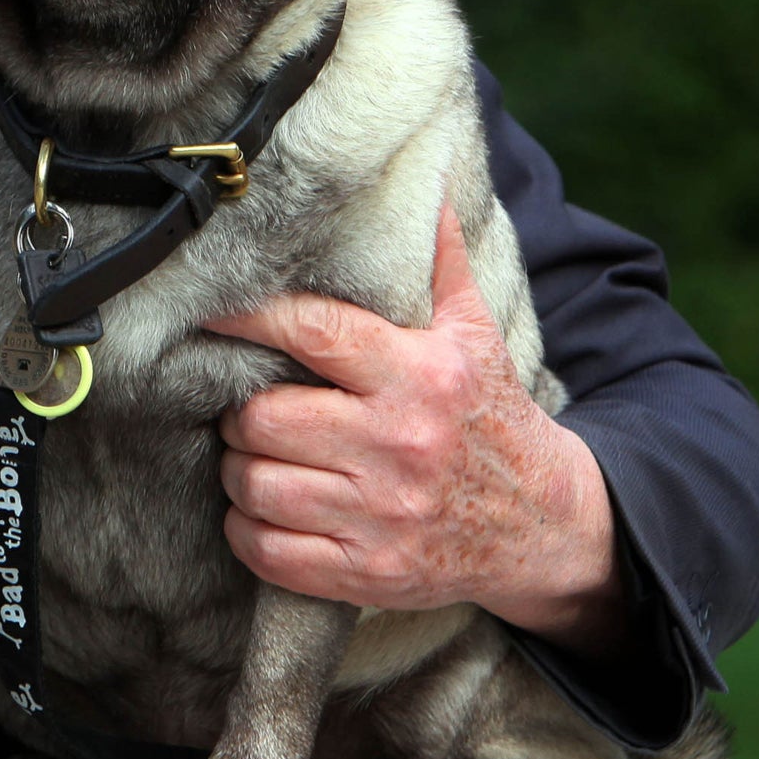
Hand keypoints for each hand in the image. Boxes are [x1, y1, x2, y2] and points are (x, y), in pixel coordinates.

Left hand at [204, 206, 628, 655]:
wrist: (548, 527)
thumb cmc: (491, 416)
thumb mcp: (477, 334)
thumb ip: (440, 263)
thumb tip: (423, 184)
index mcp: (420, 375)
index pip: (312, 332)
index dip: (248, 317)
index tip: (211, 311)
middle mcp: (399, 444)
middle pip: (265, 417)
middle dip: (243, 410)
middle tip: (251, 407)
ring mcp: (382, 515)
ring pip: (256, 483)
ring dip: (240, 470)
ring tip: (257, 457)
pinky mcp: (369, 574)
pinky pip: (268, 551)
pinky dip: (248, 530)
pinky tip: (263, 510)